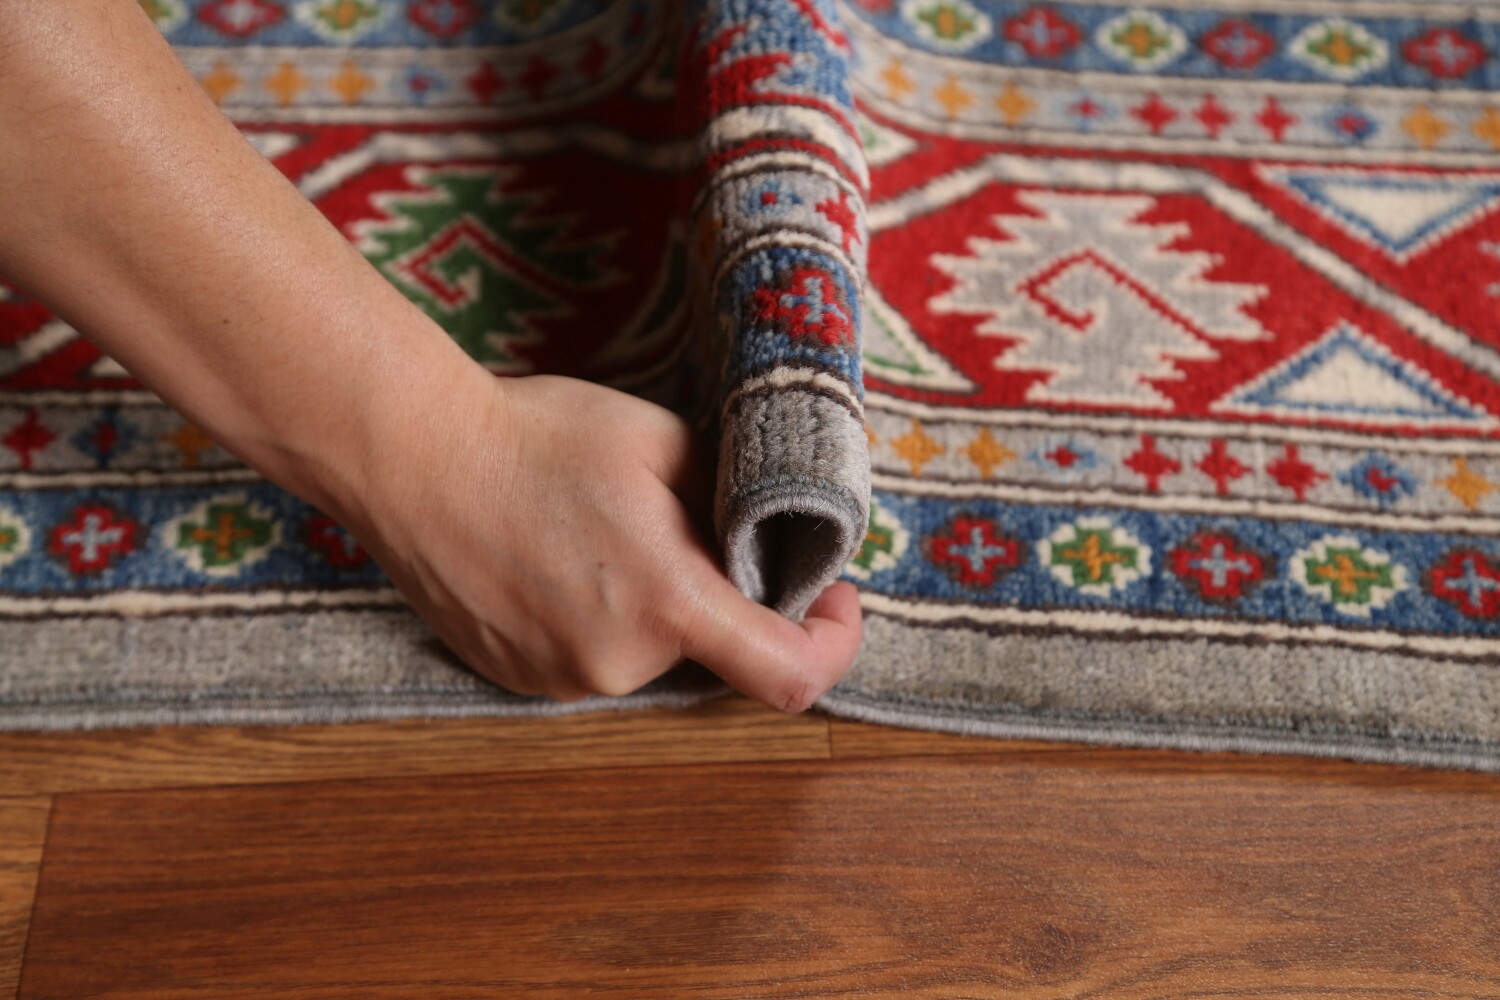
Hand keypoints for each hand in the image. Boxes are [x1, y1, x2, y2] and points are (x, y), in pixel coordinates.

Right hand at [341, 366, 863, 711]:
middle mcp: (617, 663)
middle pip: (713, 649)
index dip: (833, 642)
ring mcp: (560, 679)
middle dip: (721, 595)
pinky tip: (560, 559)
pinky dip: (602, 619)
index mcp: (668, 602)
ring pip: (649, 652)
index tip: (833, 599)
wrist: (410, 456)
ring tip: (602, 533)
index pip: (789, 675)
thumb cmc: (537, 435)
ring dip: (656, 606)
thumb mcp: (664, 437)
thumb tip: (769, 533)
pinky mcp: (518, 679)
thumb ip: (734, 497)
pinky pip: (592, 658)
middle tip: (685, 524)